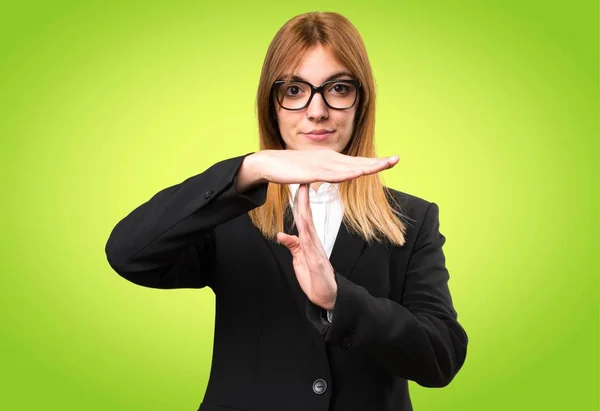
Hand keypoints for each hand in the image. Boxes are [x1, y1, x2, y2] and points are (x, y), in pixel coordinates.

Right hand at [235, 148, 398, 191]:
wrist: (268, 164)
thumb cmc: (290, 168)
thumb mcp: (314, 171)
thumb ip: (327, 173)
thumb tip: (339, 176)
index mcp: (331, 159)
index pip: (356, 161)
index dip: (374, 161)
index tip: (391, 161)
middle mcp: (329, 158)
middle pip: (357, 161)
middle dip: (377, 161)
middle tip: (397, 159)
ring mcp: (321, 164)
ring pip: (348, 166)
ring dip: (366, 166)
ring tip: (383, 165)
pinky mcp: (311, 171)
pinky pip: (332, 174)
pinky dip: (346, 173)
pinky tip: (358, 173)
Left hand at [276, 184, 336, 309]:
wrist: (327, 296)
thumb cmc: (314, 277)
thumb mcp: (299, 259)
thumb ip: (292, 245)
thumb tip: (280, 233)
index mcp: (309, 240)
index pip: (305, 217)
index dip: (301, 201)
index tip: (300, 184)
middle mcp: (314, 242)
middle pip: (307, 216)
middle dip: (304, 199)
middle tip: (303, 180)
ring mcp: (316, 251)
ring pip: (309, 227)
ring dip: (305, 210)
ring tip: (303, 194)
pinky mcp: (316, 262)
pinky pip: (310, 245)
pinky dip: (306, 232)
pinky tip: (303, 222)